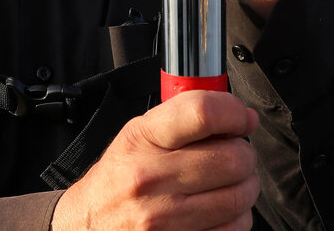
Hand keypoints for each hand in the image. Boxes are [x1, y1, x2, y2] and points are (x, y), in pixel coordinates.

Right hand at [51, 90, 258, 230]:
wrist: (88, 224)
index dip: (233, 113)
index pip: (202, 114)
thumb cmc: (119, 178)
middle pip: (232, 159)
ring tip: (230, 185)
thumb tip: (241, 117)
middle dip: (244, 156)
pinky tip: (221, 212)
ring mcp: (162, 218)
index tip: (240, 118)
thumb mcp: (138, 135)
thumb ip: (184, 120)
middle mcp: (150, 178)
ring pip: (238, 198)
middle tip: (235, 156)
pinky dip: (236, 220)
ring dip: (244, 189)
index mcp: (142, 140)